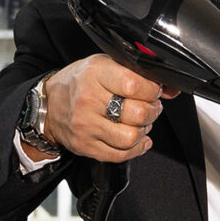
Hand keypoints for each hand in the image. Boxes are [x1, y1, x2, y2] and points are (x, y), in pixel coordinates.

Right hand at [39, 54, 172, 164]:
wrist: (48, 105)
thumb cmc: (79, 83)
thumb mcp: (105, 65)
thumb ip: (137, 73)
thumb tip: (171, 89)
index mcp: (96, 74)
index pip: (135, 85)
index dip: (152, 90)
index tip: (152, 90)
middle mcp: (89, 100)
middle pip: (137, 113)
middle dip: (152, 111)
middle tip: (149, 107)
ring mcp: (86, 126)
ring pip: (131, 137)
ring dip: (143, 131)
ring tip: (140, 123)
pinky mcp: (86, 146)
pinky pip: (120, 155)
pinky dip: (136, 149)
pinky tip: (137, 140)